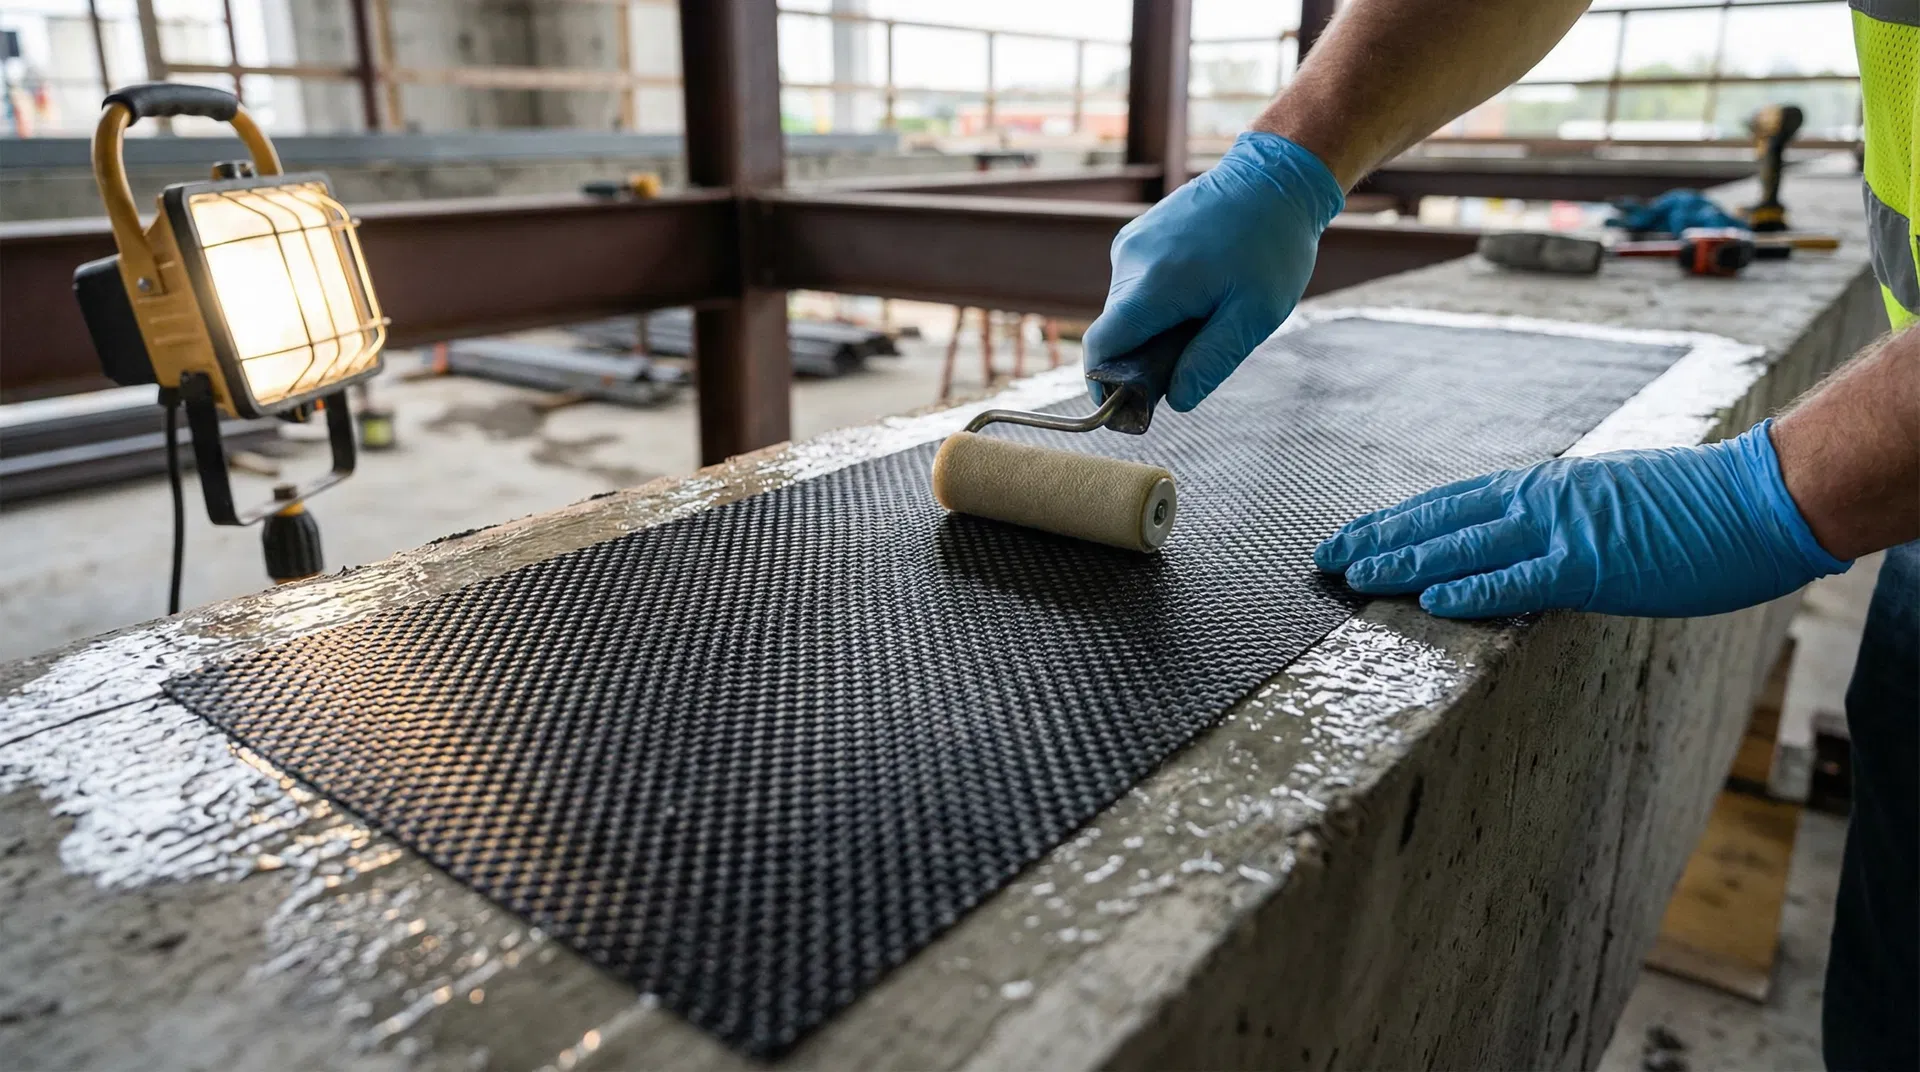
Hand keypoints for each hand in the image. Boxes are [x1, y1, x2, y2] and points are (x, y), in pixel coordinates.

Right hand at [1083, 132, 1343, 411]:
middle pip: (1116, 331)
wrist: (1275, 177)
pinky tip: (1200, 288)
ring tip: (1206, 313)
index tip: (1130, 405)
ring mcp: (1131, 243)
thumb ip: (1211, 361)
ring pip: (1126, 309)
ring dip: (1154, 327)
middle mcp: (1130, 260)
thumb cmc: (1271, 246)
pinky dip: (1158, 301)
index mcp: (1154, 284)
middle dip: (1143, 356)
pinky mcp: (1138, 235)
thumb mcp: (1254, 316)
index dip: (1106, 383)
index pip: (1101, 346)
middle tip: (1195, 356)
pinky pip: (1136, 285)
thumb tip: (1177, 400)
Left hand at [1313, 421, 1850, 618]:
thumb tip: (1531, 541)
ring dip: (1403, 562)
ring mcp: (1562, 532)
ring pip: (1463, 546)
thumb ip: (1563, 520)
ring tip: (1353, 576)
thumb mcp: (1611, 502)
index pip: (1451, 502)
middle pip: (1440, 519)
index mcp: (1545, 488)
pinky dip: (1472, 590)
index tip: (1353, 535)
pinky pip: (1518, 580)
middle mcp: (1540, 501)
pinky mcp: (1591, 566)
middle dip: (1379, 539)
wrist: (1759, 496)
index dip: (1397, 520)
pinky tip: (1431, 602)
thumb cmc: (1695, 506)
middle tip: (1324, 558)